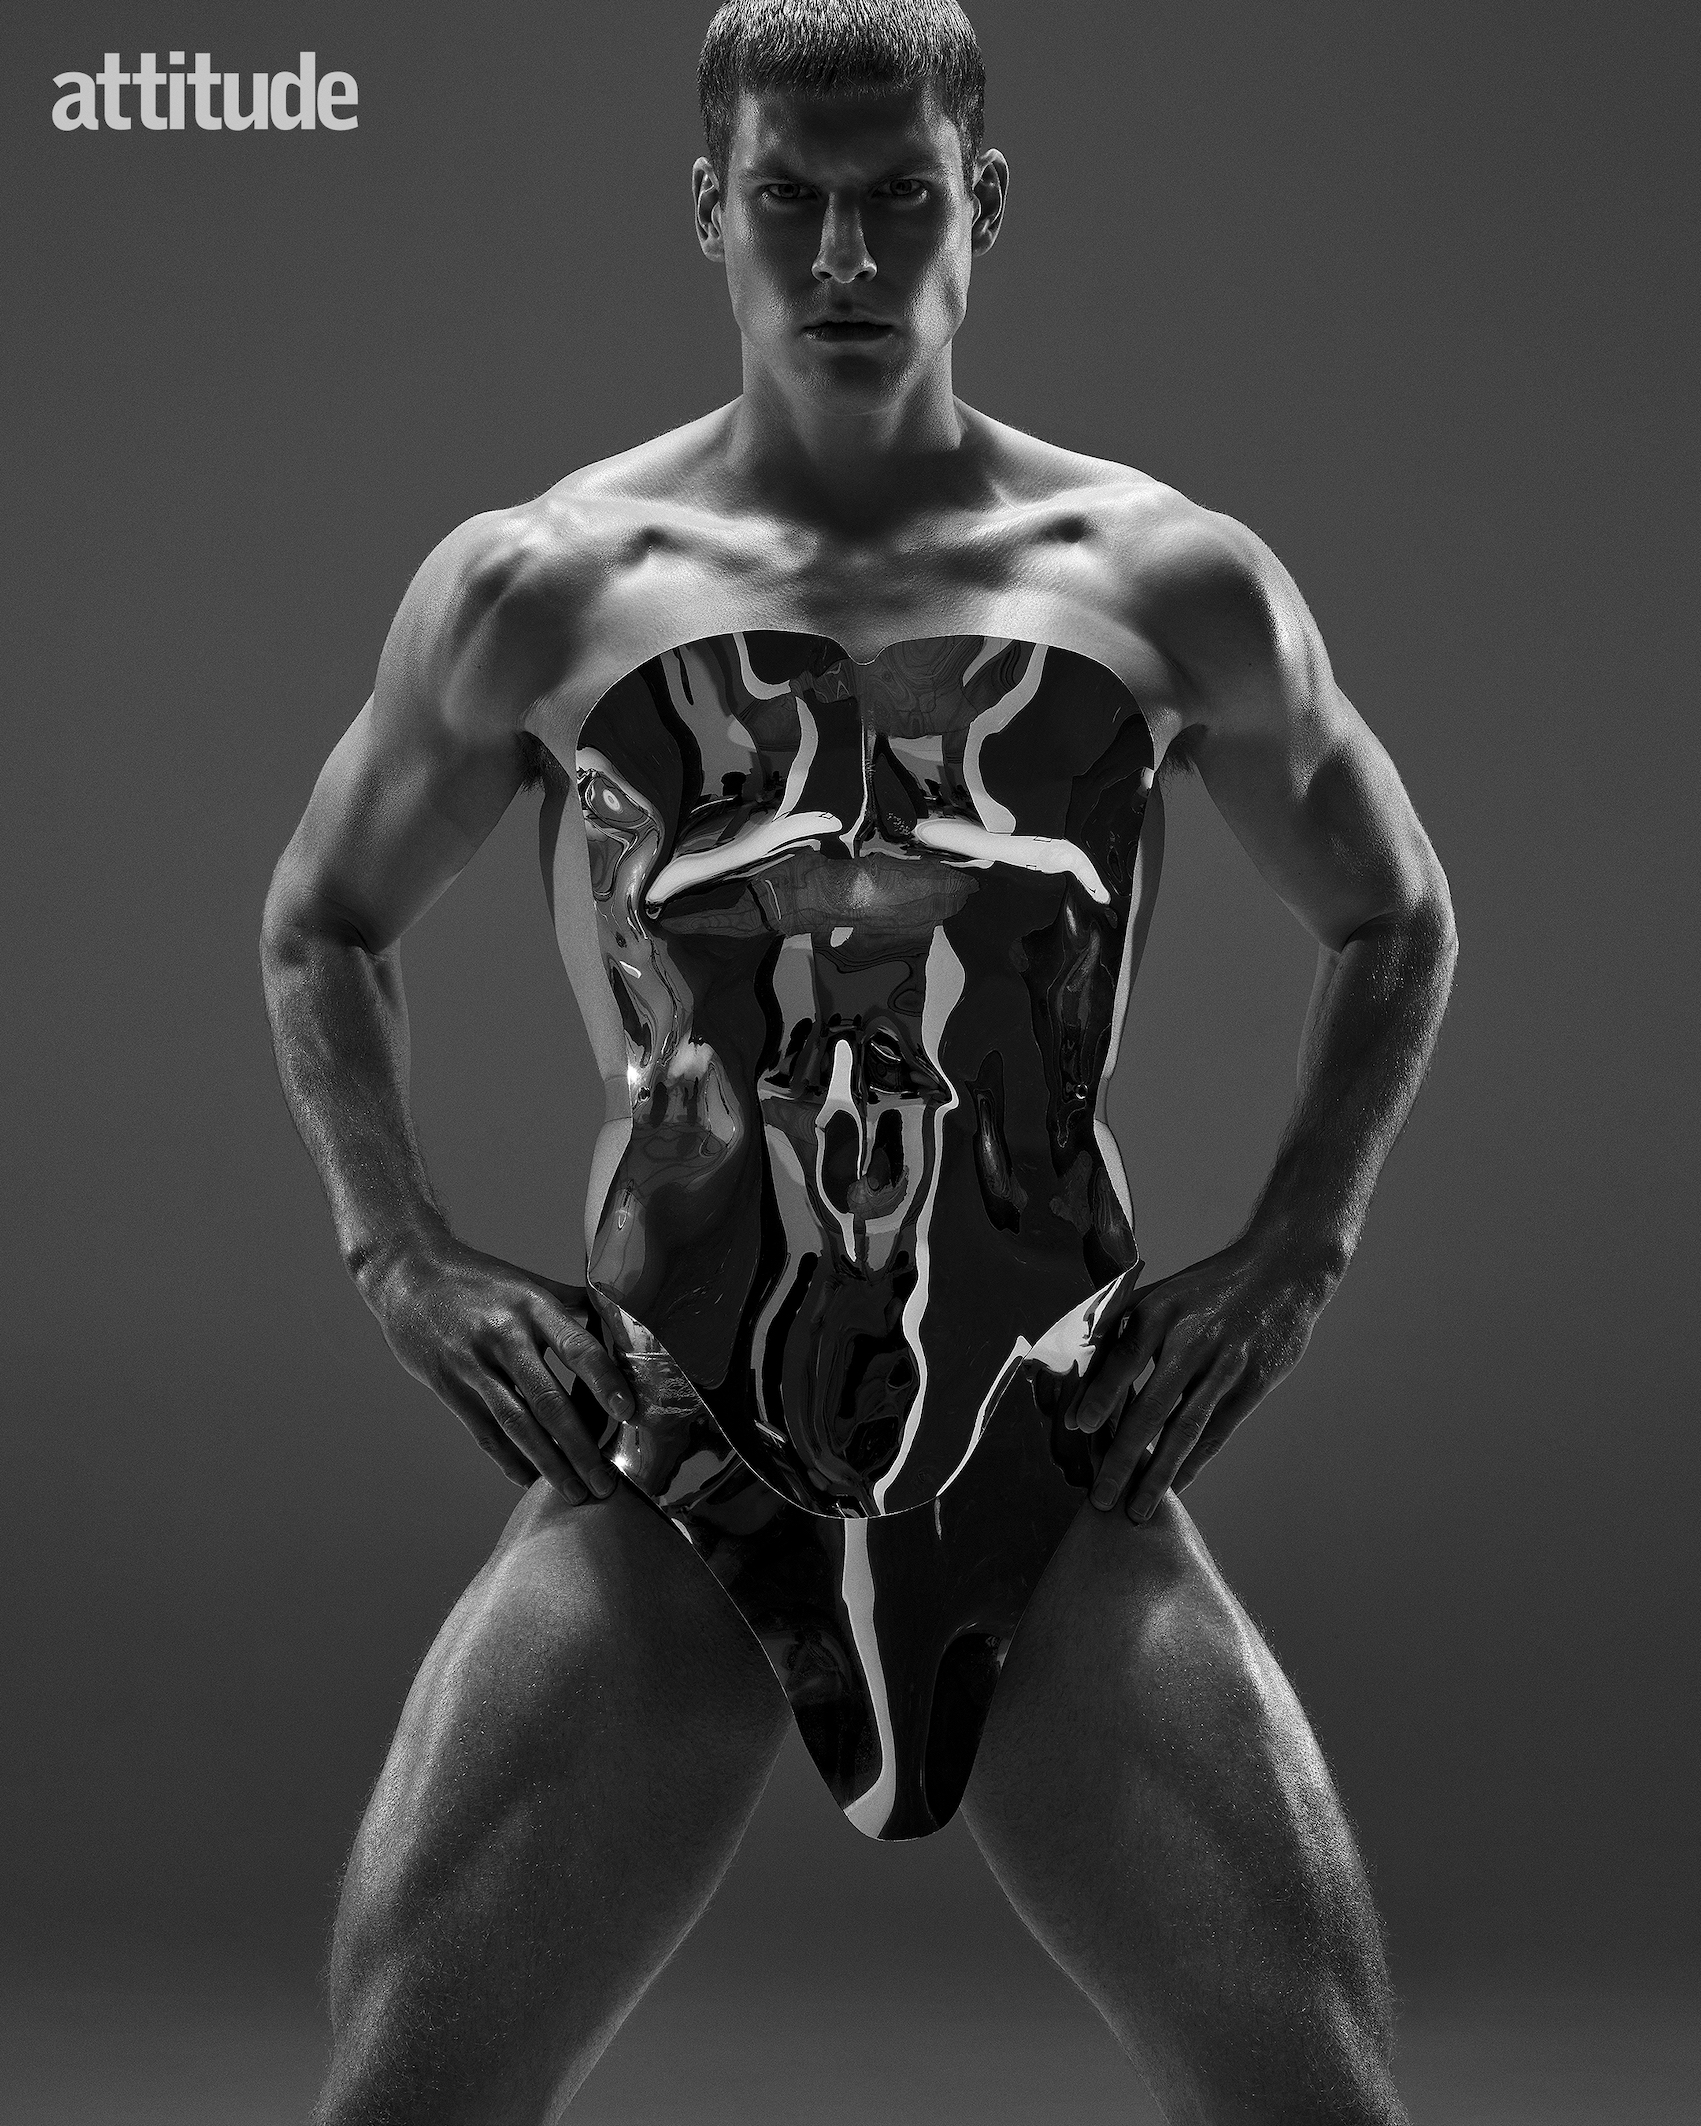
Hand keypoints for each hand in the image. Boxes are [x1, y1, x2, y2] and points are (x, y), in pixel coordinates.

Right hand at [363, 1237, 634, 1502]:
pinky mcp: (449, 1386)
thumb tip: (623, 1330)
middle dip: (581, 1446)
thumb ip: (573, 1307)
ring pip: (517, 1424)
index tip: (628, 1412)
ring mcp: (473, 1364)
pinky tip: (530, 1478)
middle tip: (606, 1481)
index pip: (577, 1347)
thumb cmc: (480, 1280)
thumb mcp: (529, 1282)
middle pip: (548, 1400)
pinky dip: (509, 1460)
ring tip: (576, 1491)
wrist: (410, 1275)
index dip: (604, 1381)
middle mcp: (504, 1336)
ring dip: (549, 1463)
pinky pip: (485, 1431)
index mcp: (532, 1306)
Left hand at [1070, 1235, 1335, 1521]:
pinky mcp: (1254, 1383)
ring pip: (1186, 1429)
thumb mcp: (1159, 1292)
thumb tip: (1073, 1364)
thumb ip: (1117, 1325)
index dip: (1099, 1395)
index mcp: (1160, 1311)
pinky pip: (1218, 1432)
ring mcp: (1226, 1364)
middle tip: (1100, 1496)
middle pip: (1151, 1407)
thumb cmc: (1207, 1287)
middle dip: (1122, 1457)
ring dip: (1159, 1474)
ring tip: (1137, 1509)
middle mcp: (1192, 1339)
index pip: (1122, 1359)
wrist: (1281, 1270)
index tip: (1077, 1428)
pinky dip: (1195, 1463)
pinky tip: (1176, 1486)